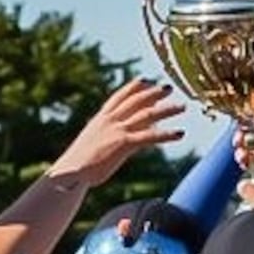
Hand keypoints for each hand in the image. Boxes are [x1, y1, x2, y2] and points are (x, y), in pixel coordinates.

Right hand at [50, 80, 186, 192]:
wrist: (70, 172)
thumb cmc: (75, 166)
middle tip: (168, 88)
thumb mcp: (90, 147)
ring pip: (148, 114)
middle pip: (136, 100)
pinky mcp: (124, 143)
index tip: (145, 80)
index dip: (133, 87)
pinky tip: (180, 134)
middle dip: (154, 93)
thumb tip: (111, 145)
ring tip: (182, 107)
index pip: (119, 97)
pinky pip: (150, 136)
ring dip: (167, 109)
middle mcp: (110, 120)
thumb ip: (103, 141)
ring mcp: (117, 130)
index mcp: (100, 119)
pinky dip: (167, 134)